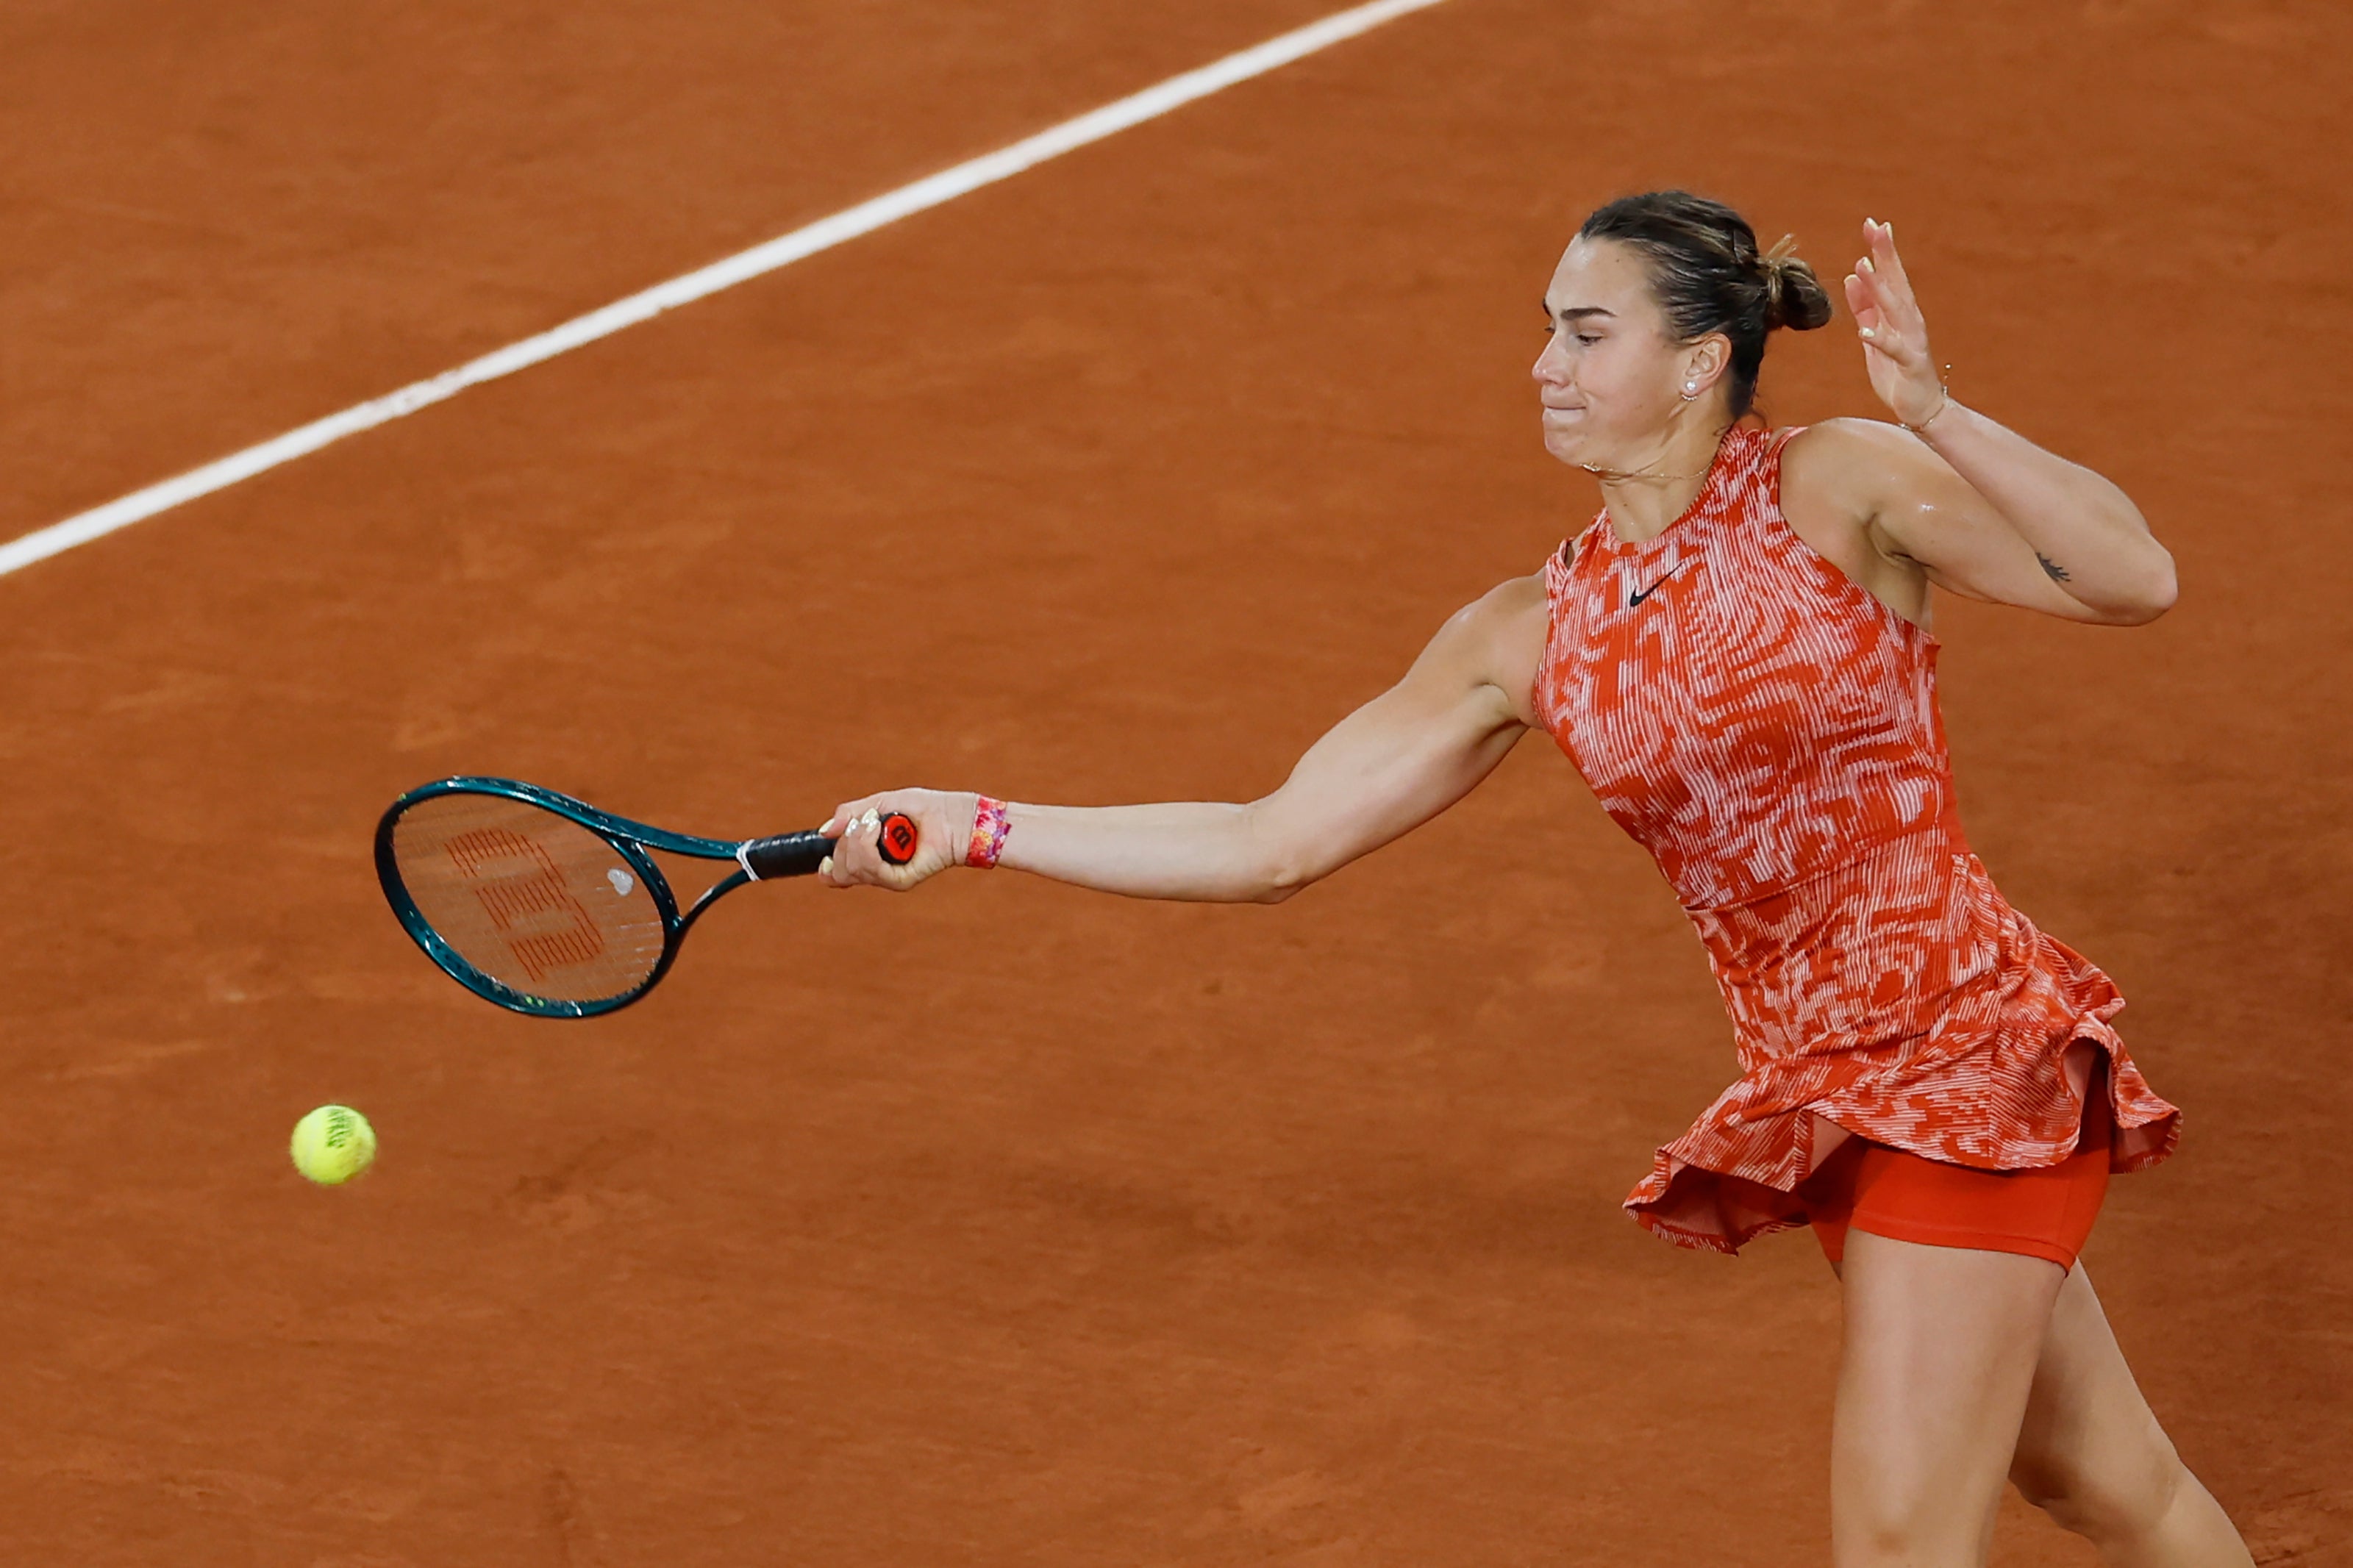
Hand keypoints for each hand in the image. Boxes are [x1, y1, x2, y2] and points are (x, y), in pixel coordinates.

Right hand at [816, 788, 976, 890]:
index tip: (829, 848)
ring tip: (876, 822)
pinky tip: (878, 828)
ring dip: (857, 840)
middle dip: (844, 842)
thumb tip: (824, 832)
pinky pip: (871, 870)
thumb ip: (849, 815)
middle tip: (865, 822)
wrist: (952, 815)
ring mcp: (888, 877)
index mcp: (868, 856)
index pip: (835, 875)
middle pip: (839, 871)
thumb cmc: (922, 808)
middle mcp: (875, 871)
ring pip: (851, 870)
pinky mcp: (901, 880)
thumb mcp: (879, 802)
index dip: (828, 865)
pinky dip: (869, 846)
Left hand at [1844, 219, 1947, 428]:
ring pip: (1895, 308)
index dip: (1882, 250)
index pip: (1890, 275)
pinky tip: (1864, 331)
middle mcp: (1909, 320)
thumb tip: (1852, 277)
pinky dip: (1879, 338)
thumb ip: (1864, 308)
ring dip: (1879, 287)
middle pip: (1896, 282)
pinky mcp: (1910, 362)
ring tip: (1862, 267)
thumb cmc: (1897, 370)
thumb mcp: (1874, 335)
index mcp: (1900, 312)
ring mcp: (1912, 339)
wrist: (1919, 405)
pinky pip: (1893, 348)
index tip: (1872, 224)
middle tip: (1876, 228)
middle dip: (1885, 255)